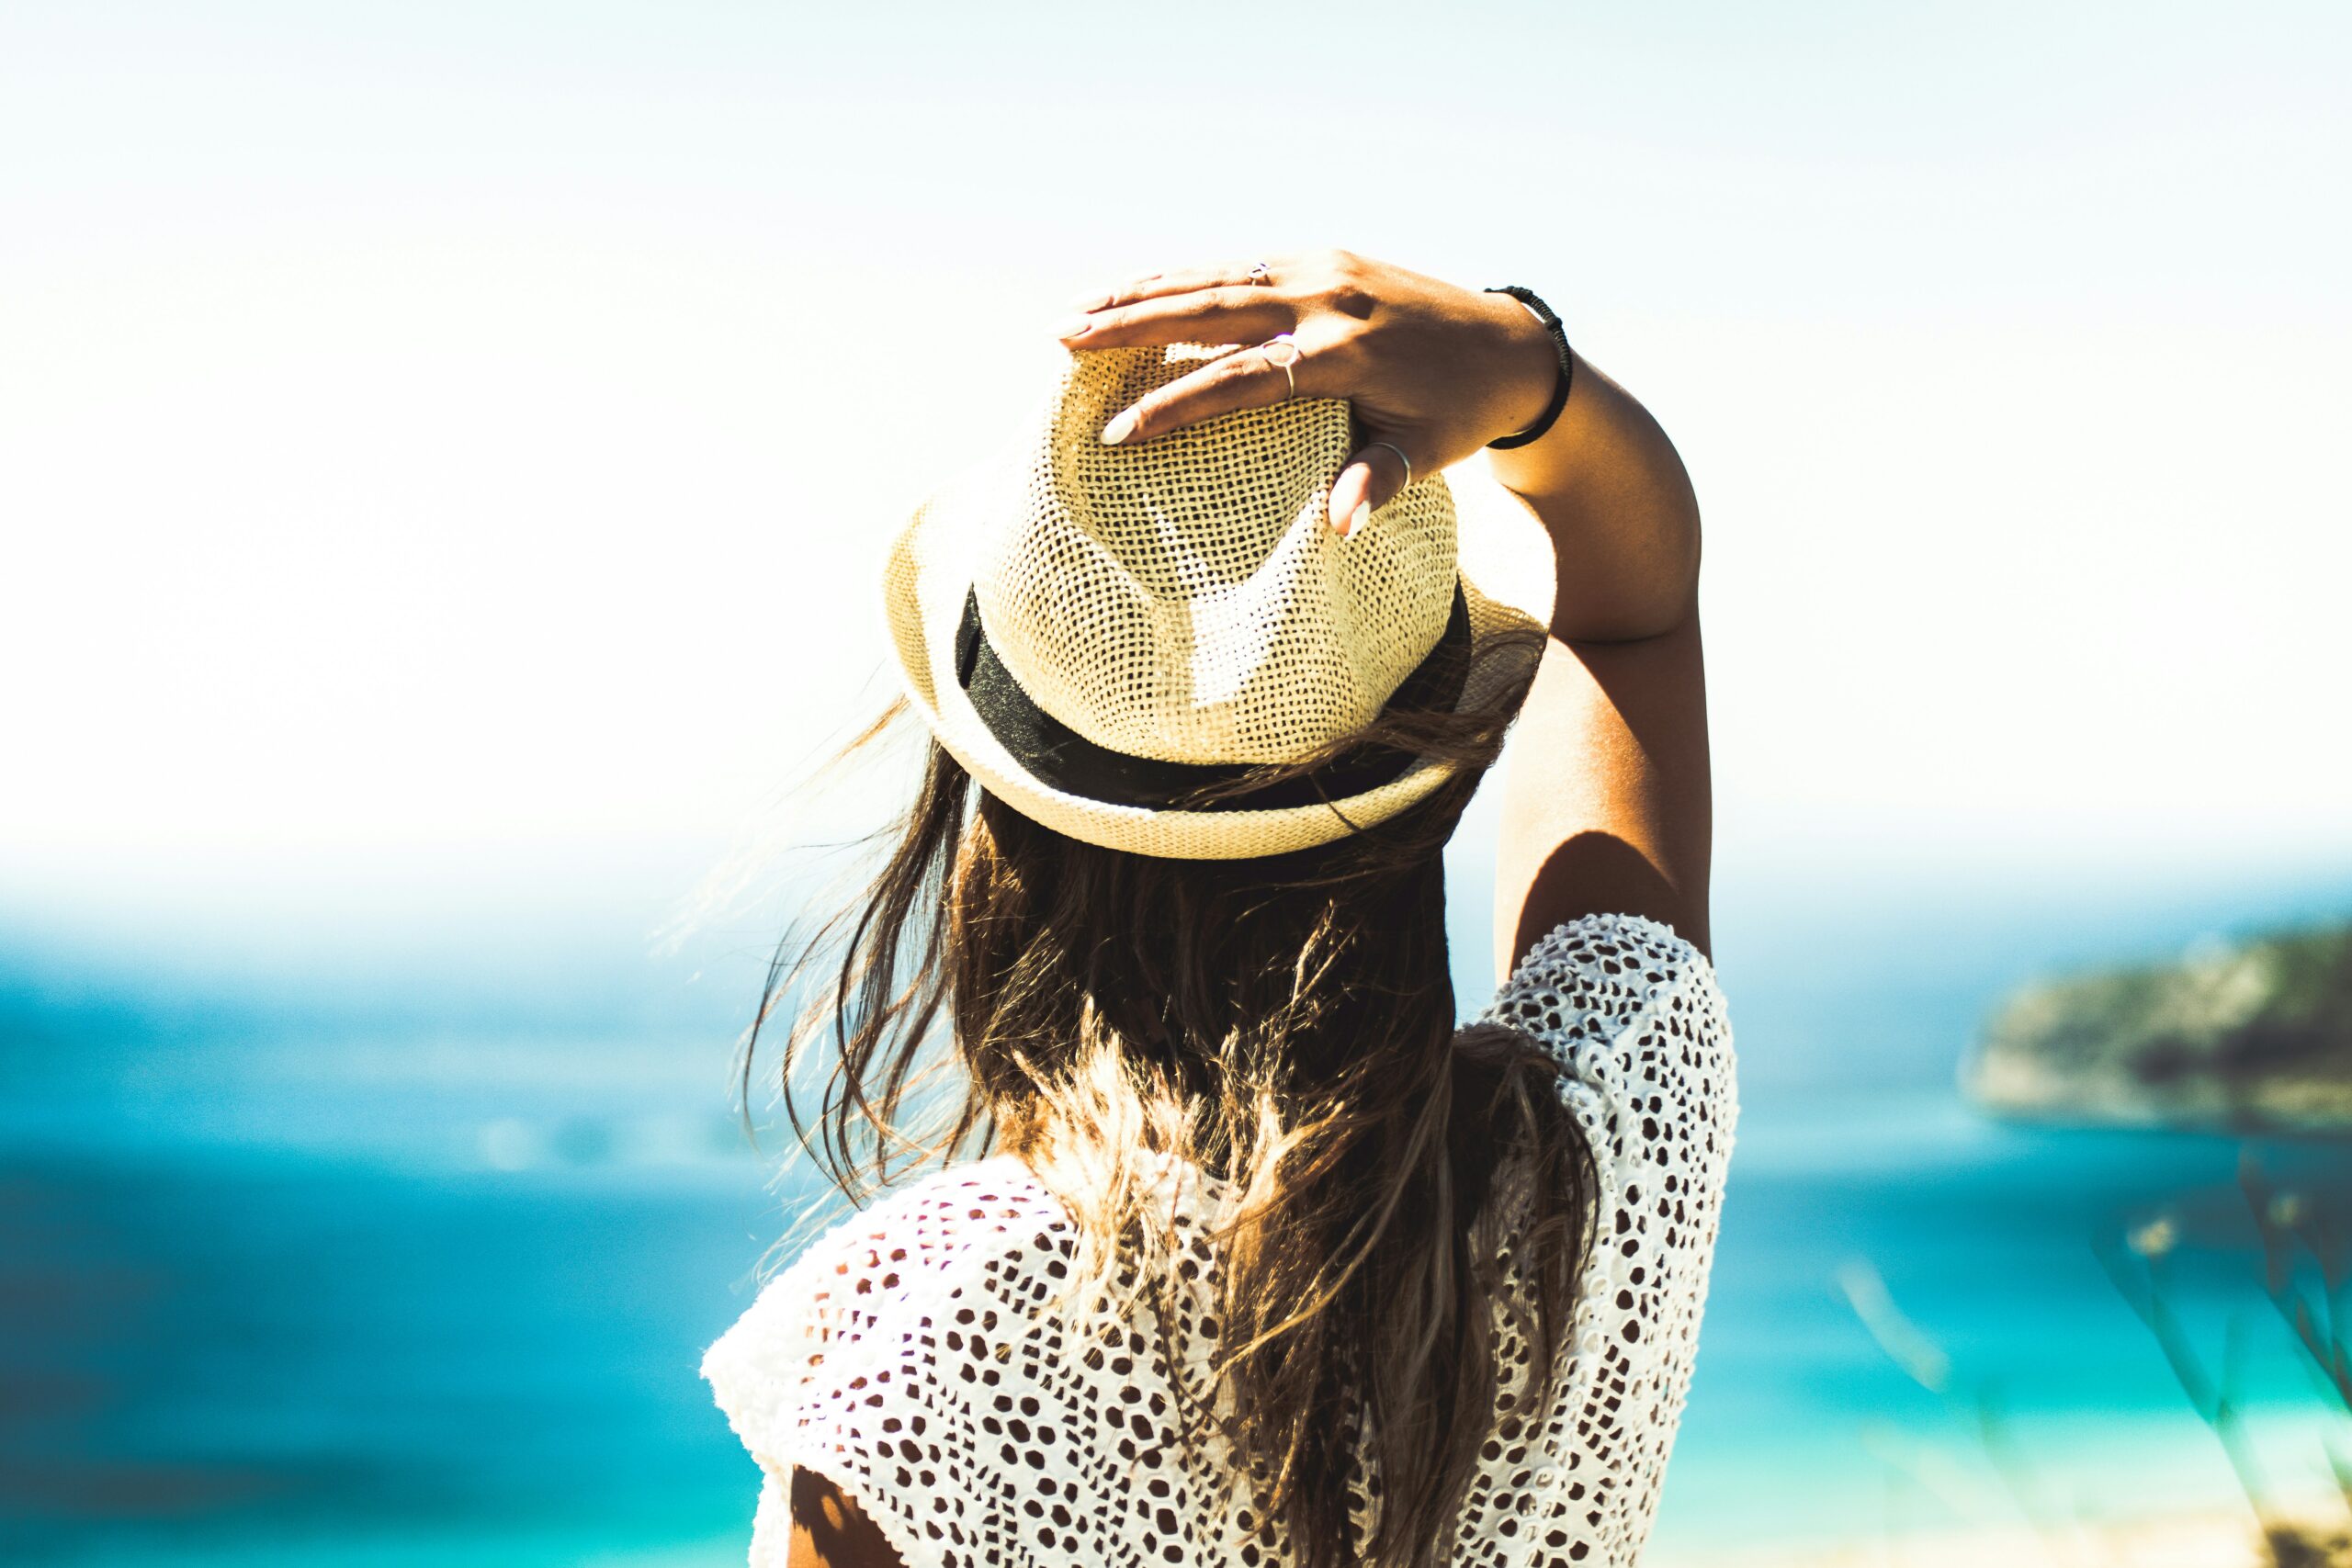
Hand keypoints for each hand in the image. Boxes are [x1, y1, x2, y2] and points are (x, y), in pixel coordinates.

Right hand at [1053, 250, 1558, 534]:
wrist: (1509, 346)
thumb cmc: (1459, 414)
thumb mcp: (1428, 454)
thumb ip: (1378, 483)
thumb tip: (1339, 532)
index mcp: (1350, 353)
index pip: (1244, 381)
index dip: (1177, 405)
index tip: (1119, 432)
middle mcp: (1329, 299)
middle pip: (1213, 310)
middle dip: (1133, 324)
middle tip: (1063, 339)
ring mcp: (1322, 269)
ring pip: (1217, 277)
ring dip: (1143, 292)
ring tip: (1076, 312)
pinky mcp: (1321, 257)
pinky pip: (1238, 266)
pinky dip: (1183, 278)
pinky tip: (1136, 291)